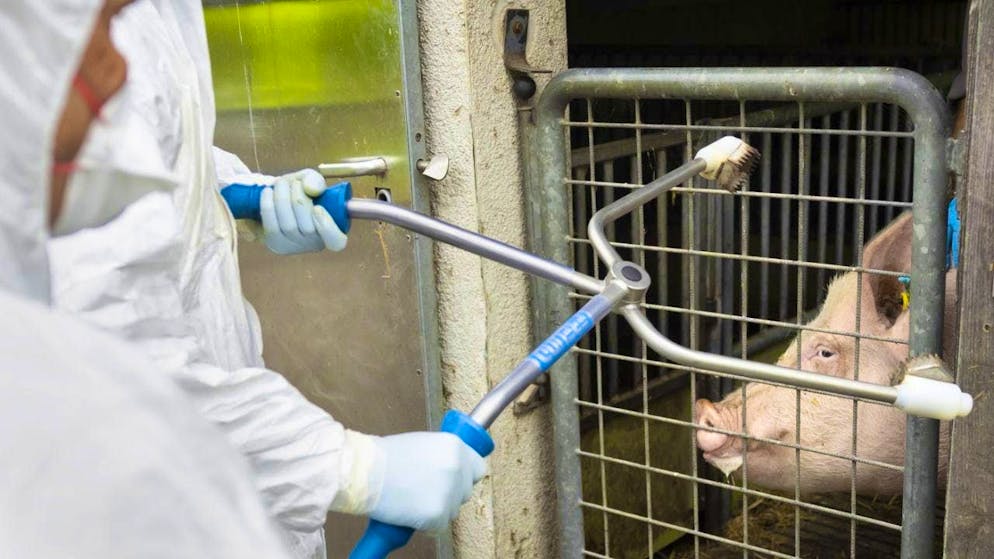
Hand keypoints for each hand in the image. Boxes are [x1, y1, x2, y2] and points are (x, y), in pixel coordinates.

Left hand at [259, 169, 346, 253]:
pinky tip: (267, 192)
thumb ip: (315, 181)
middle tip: (294, 183)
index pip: (336, 241)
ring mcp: (295, 246)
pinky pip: (271, 226)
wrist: (276, 198)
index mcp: (332, 230)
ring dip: (282, 199)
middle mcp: (315, 243)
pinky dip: (268, 206)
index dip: (328, 228)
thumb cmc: (299, 192)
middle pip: (309, 228)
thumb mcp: (310, 182)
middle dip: (299, 199)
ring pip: (289, 226)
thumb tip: (312, 188)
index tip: (318, 208)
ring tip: (281, 183)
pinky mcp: (276, 243)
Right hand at [333, 431, 486, 532]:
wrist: (364, 472)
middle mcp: (458, 468)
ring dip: (436, 509)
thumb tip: (450, 469)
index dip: (465, 476)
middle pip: (465, 491)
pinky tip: (408, 511)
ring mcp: (449, 493)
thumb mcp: (422, 444)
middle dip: (449, 494)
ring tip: (411, 498)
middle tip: (424, 491)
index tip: (454, 480)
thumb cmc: (384, 457)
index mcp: (455, 447)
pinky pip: (437, 527)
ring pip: (452, 510)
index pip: (478, 468)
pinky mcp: (437, 515)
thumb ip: (442, 456)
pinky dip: (424, 525)